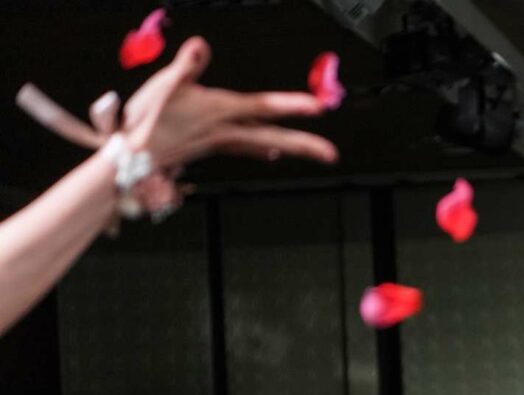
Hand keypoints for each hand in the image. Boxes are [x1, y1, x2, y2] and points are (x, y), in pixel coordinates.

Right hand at [123, 38, 337, 169]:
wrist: (132, 159)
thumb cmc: (145, 121)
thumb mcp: (163, 86)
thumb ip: (185, 66)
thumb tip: (200, 46)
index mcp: (219, 112)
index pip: (261, 106)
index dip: (290, 105)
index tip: (316, 107)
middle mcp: (225, 129)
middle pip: (273, 137)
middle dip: (304, 145)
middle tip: (331, 154)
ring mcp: (222, 140)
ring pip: (264, 143)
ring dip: (292, 147)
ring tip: (317, 151)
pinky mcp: (213, 146)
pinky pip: (245, 148)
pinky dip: (261, 149)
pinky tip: (273, 154)